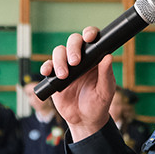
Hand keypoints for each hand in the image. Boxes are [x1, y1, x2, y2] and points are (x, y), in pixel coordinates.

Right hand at [41, 26, 115, 140]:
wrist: (84, 120)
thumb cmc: (99, 103)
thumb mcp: (105, 90)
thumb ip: (106, 74)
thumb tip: (109, 57)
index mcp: (94, 58)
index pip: (91, 39)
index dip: (89, 33)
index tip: (89, 37)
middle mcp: (80, 59)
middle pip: (73, 41)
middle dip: (72, 48)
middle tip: (75, 62)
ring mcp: (66, 66)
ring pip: (59, 52)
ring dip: (59, 61)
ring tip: (64, 76)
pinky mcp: (54, 77)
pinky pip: (47, 66)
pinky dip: (46, 67)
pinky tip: (48, 72)